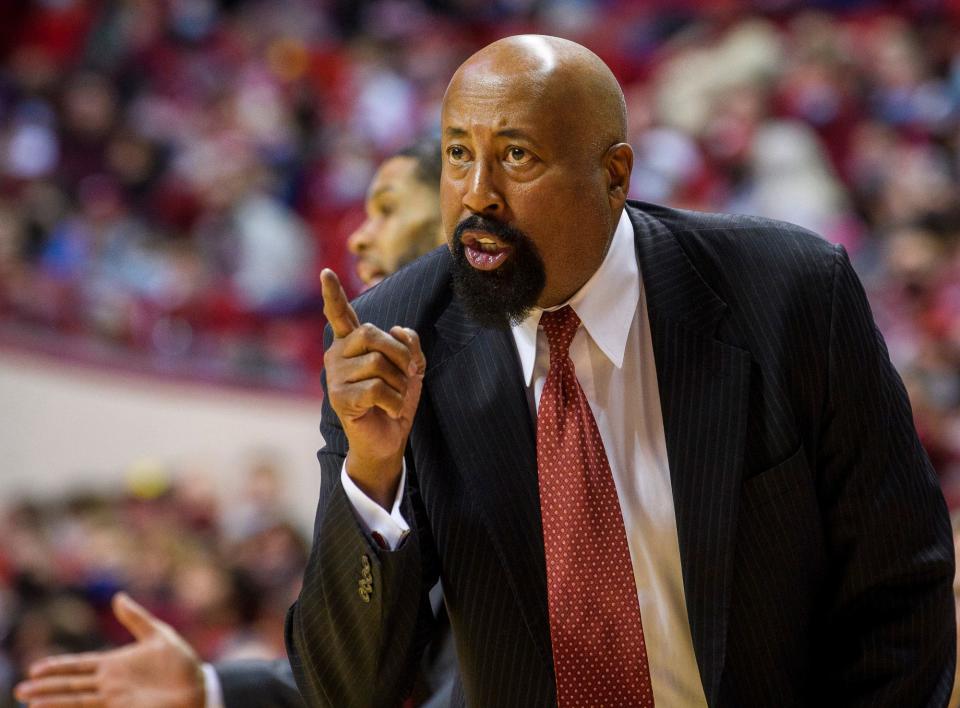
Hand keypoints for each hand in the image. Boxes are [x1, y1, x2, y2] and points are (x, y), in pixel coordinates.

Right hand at [14, 593, 204, 707]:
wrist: (198, 686)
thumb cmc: (180, 662)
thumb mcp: (158, 635)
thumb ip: (136, 619)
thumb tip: (118, 597)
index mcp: (114, 664)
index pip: (78, 665)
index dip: (58, 667)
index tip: (35, 669)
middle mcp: (109, 684)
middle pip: (71, 685)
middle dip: (46, 688)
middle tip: (21, 690)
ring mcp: (115, 699)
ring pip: (77, 700)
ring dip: (55, 703)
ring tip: (31, 705)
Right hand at [321, 268, 425, 507]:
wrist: (387, 439)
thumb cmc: (395, 400)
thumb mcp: (410, 368)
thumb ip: (409, 343)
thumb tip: (397, 329)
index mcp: (352, 344)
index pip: (341, 314)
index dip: (333, 294)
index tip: (325, 272)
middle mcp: (338, 355)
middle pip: (372, 335)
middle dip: (400, 354)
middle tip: (408, 375)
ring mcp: (335, 377)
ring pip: (377, 364)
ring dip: (399, 383)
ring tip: (395, 398)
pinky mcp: (339, 398)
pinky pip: (376, 388)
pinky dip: (394, 402)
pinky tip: (389, 411)